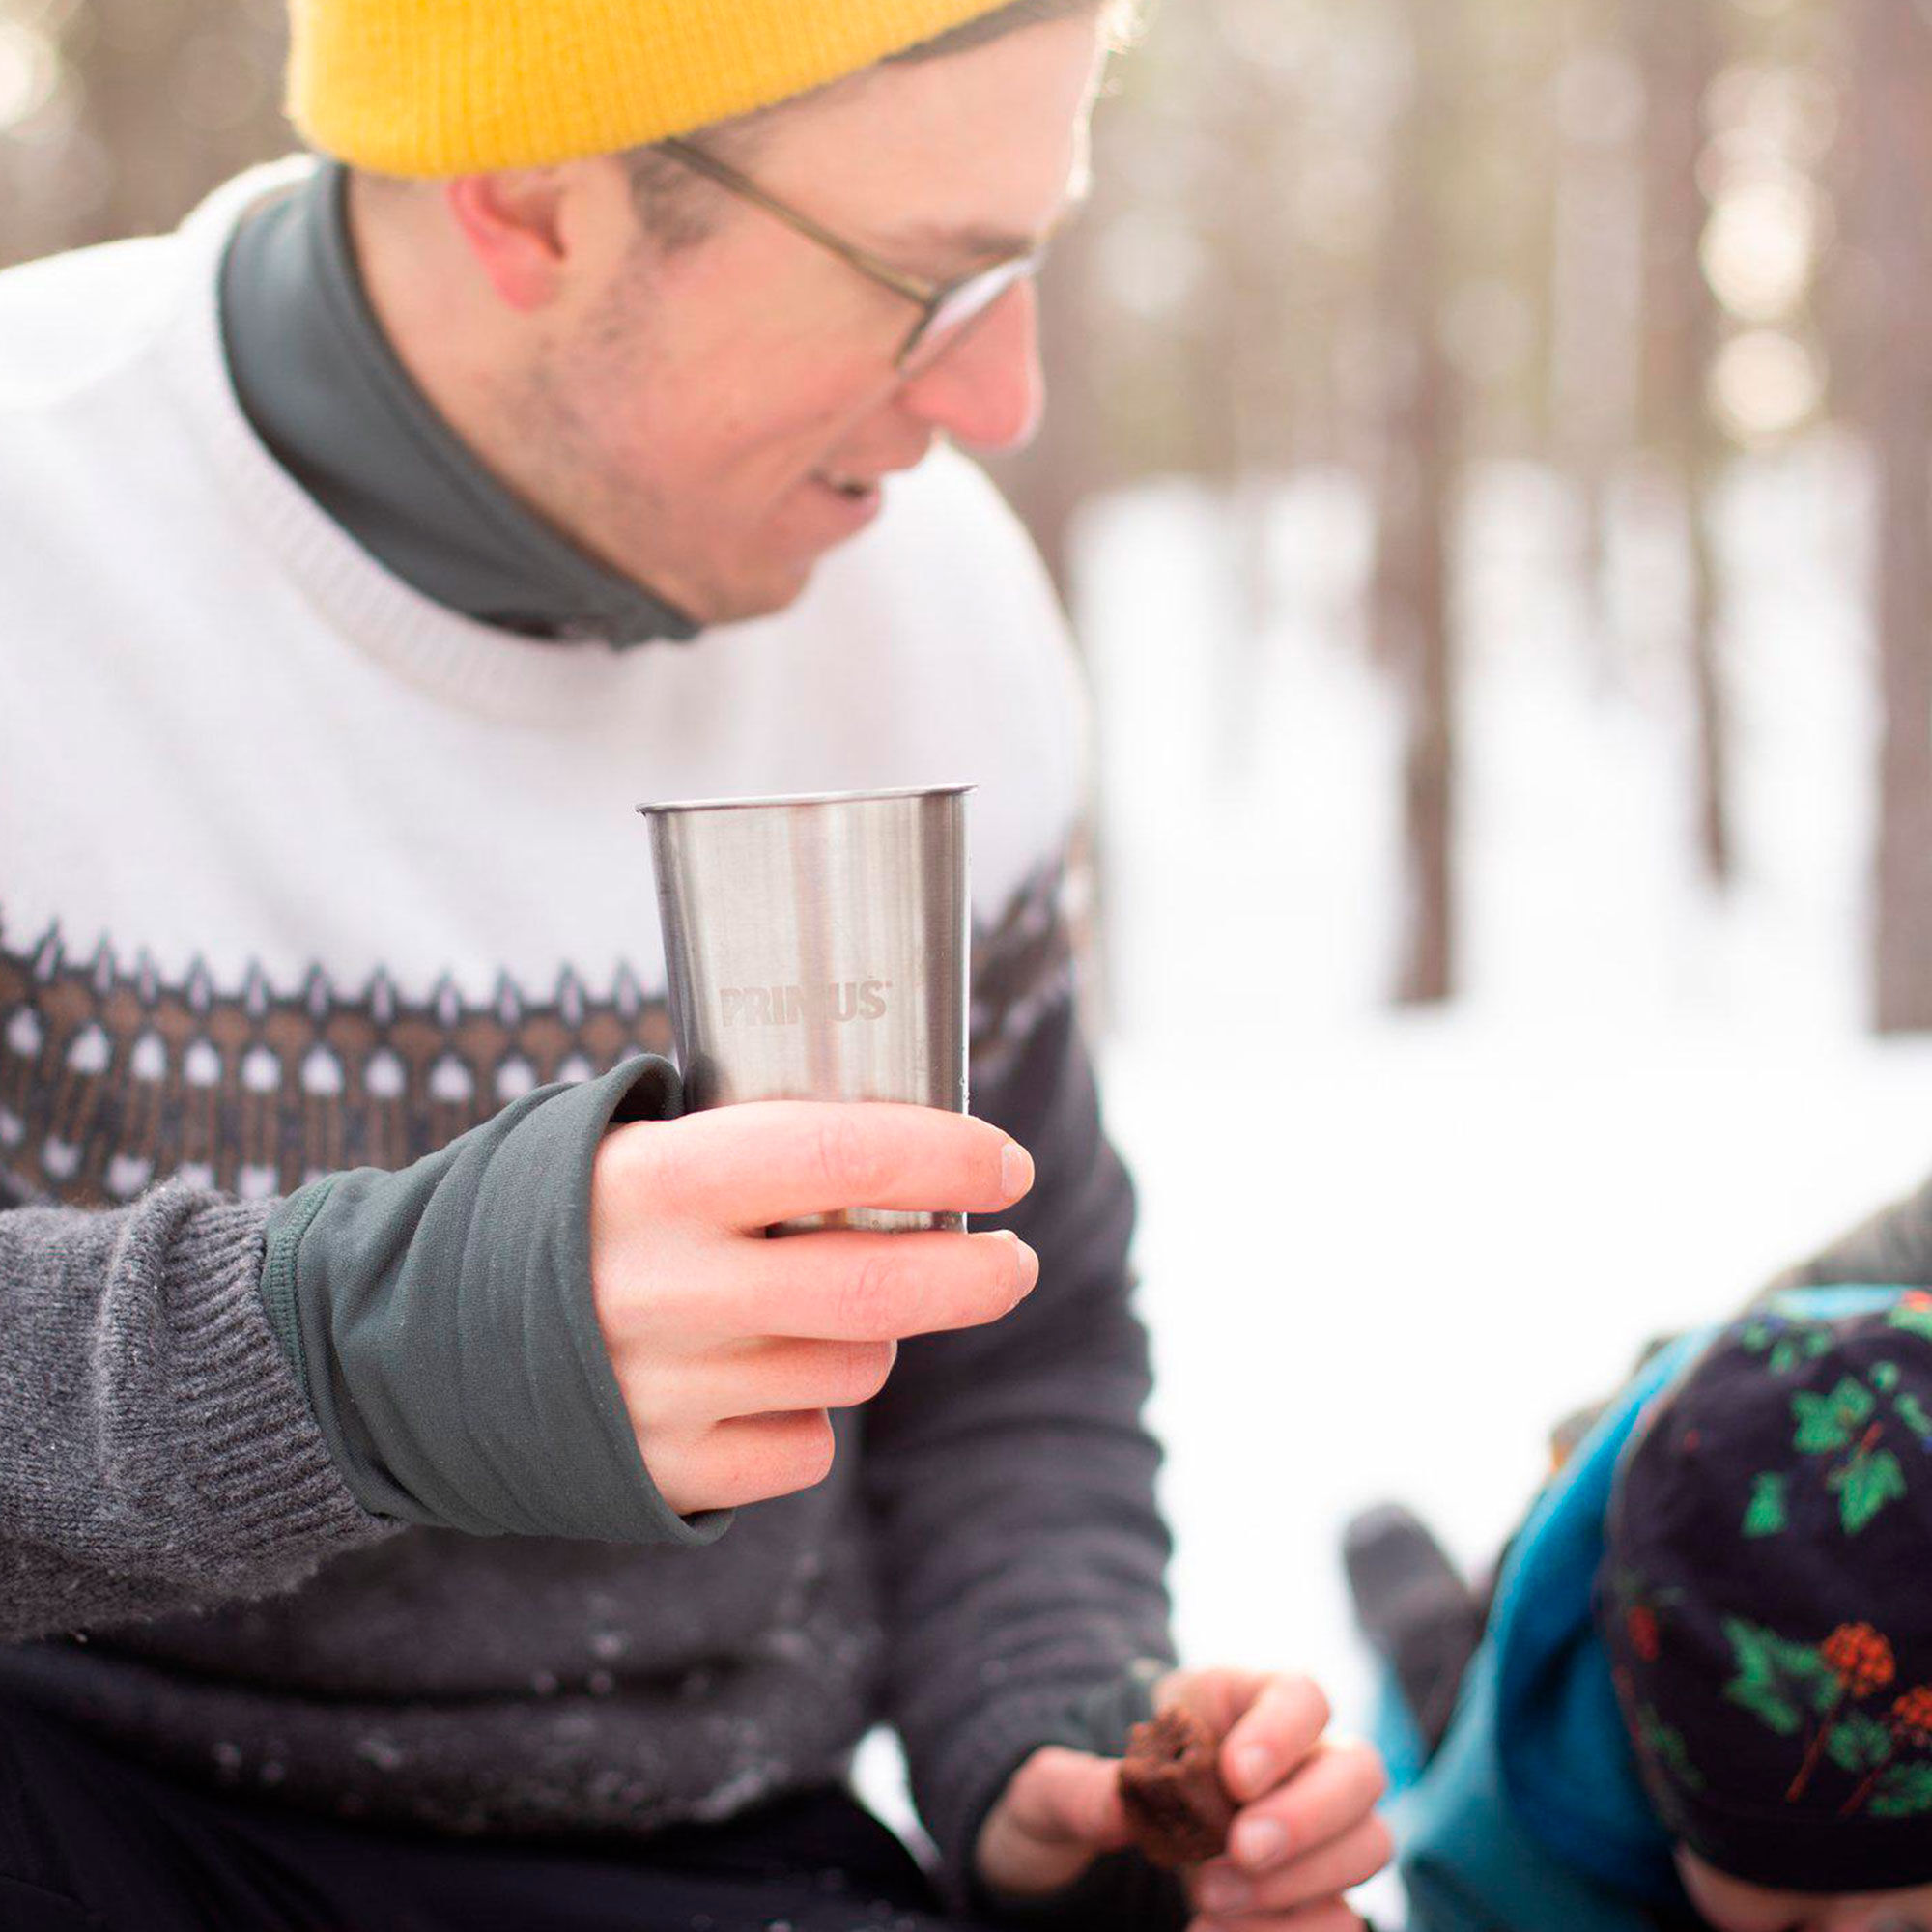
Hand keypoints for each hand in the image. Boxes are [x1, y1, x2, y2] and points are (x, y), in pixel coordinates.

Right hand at [590, 1101, 1036, 1513]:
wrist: (409, 1343)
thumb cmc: (556, 1215)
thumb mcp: (628, 1145)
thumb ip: (750, 1152)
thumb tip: (907, 1157)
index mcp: (659, 1180)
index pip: (840, 1157)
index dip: (944, 1158)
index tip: (1007, 1164)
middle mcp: (668, 1287)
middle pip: (877, 1287)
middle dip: (976, 1274)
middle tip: (1014, 1259)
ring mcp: (666, 1391)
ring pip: (855, 1369)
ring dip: (869, 1338)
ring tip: (808, 1309)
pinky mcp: (664, 1474)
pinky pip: (805, 1448)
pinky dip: (804, 1416)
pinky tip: (748, 1380)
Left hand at [974, 1668, 1389, 1930]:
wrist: (1072, 1865)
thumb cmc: (1071, 1802)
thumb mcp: (1046, 1788)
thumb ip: (1072, 1788)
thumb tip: (1115, 1809)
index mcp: (1233, 1704)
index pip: (1299, 1694)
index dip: (1282, 1731)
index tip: (1235, 1777)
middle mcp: (1289, 1762)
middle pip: (1358, 1769)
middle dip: (1308, 1815)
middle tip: (1240, 1851)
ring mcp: (1306, 1834)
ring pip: (1366, 1842)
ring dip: (1303, 1881)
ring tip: (1209, 1901)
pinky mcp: (1304, 1899)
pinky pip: (1338, 1916)